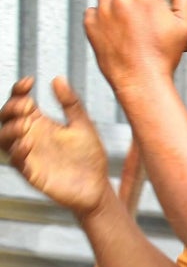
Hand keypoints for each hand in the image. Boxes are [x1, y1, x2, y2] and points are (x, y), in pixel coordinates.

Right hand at [1, 76, 111, 215]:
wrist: (97, 186)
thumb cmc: (89, 158)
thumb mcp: (83, 125)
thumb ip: (71, 104)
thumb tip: (58, 79)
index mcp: (41, 123)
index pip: (19, 102)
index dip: (18, 90)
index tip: (29, 82)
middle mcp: (31, 136)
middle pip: (5, 118)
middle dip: (11, 108)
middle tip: (28, 106)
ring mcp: (29, 154)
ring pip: (3, 139)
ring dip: (10, 129)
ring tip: (26, 125)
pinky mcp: (32, 172)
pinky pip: (16, 162)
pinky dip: (18, 152)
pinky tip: (28, 144)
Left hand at [83, 0, 186, 91]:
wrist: (142, 79)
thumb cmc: (165, 55)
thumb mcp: (185, 26)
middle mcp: (121, 1)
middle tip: (142, 8)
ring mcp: (103, 12)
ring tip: (126, 16)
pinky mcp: (91, 25)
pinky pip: (92, 10)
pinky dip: (101, 16)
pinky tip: (114, 27)